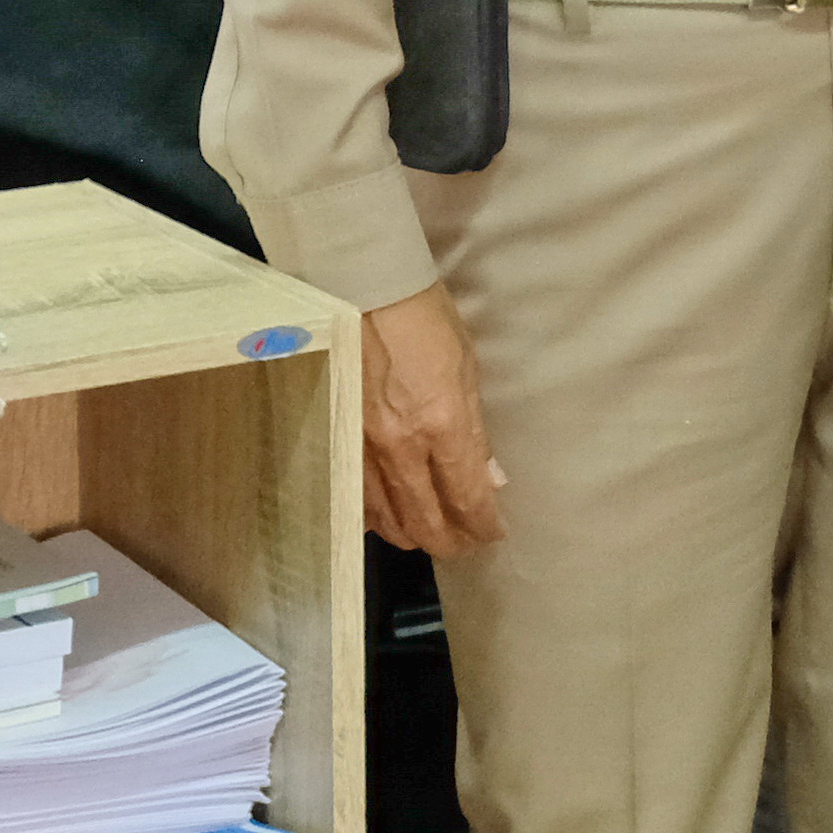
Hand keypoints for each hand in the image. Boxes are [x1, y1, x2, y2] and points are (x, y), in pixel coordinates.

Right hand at [358, 286, 508, 554]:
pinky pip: (357, 497)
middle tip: (466, 544)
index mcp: (443, 423)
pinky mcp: (338, 440)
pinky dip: (376, 517)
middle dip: (452, 542)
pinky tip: (388, 519)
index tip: (494, 533)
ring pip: (388, 518)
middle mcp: (402, 446)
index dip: (483, 525)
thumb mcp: (467, 369)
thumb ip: (475, 429)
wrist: (363, 288)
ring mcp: (363, 447)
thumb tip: (489, 476)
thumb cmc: (425, 319)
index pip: (467, 497)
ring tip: (432, 537)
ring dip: (414, 535)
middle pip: (427, 521)